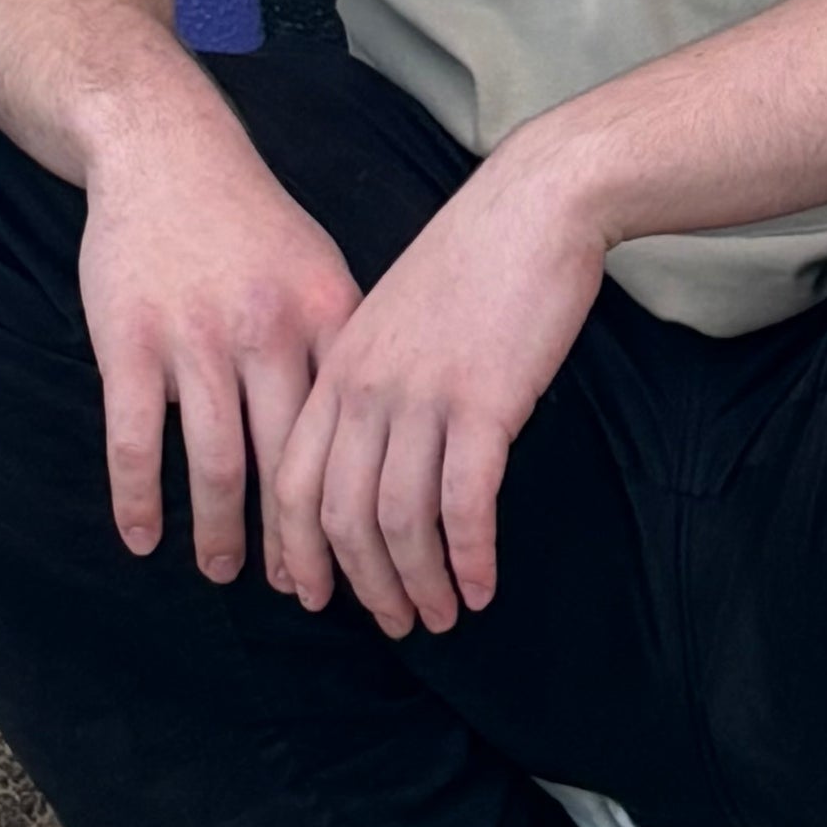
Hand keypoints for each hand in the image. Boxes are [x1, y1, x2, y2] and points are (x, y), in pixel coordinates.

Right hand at [76, 117, 360, 585]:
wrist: (167, 151)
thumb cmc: (254, 221)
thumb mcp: (324, 270)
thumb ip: (350, 347)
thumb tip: (390, 431)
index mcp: (328, 317)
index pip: (353, 435)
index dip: (364, 508)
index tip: (376, 561)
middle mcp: (267, 332)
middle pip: (289, 465)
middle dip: (302, 543)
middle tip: (312, 596)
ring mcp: (194, 338)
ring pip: (214, 464)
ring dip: (221, 534)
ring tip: (227, 574)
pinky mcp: (128, 341)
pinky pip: (134, 440)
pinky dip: (137, 499)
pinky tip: (143, 540)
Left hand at [264, 143, 608, 634]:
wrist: (535, 202)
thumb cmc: (475, 259)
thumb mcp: (395, 315)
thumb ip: (370, 381)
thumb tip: (373, 455)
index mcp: (336, 366)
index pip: (292, 480)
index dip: (296, 549)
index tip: (311, 594)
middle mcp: (364, 388)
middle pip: (338, 514)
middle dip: (361, 584)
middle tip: (390, 623)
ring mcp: (420, 396)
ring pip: (398, 521)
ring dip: (417, 582)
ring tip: (439, 616)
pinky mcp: (482, 402)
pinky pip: (464, 504)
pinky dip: (469, 556)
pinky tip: (481, 585)